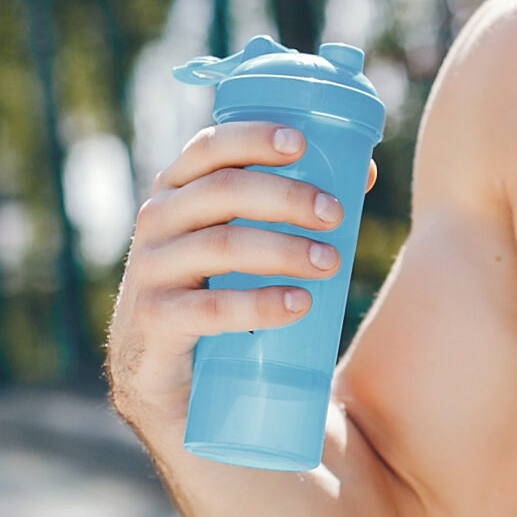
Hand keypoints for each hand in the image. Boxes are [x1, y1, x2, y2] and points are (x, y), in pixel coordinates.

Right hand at [106, 122, 372, 424]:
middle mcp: (157, 221)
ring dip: (283, 249)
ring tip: (331, 262)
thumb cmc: (216, 291)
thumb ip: (288, 208)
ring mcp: (151, 271)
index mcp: (178, 190)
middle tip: (335, 213)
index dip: (252, 137)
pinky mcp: (155, 322)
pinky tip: (298, 304)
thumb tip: (365, 174)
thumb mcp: (242, 243)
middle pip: (222, 191)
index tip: (301, 143)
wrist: (167, 379)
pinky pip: (210, 308)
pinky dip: (260, 304)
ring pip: (221, 246)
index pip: (209, 148)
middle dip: (285, 196)